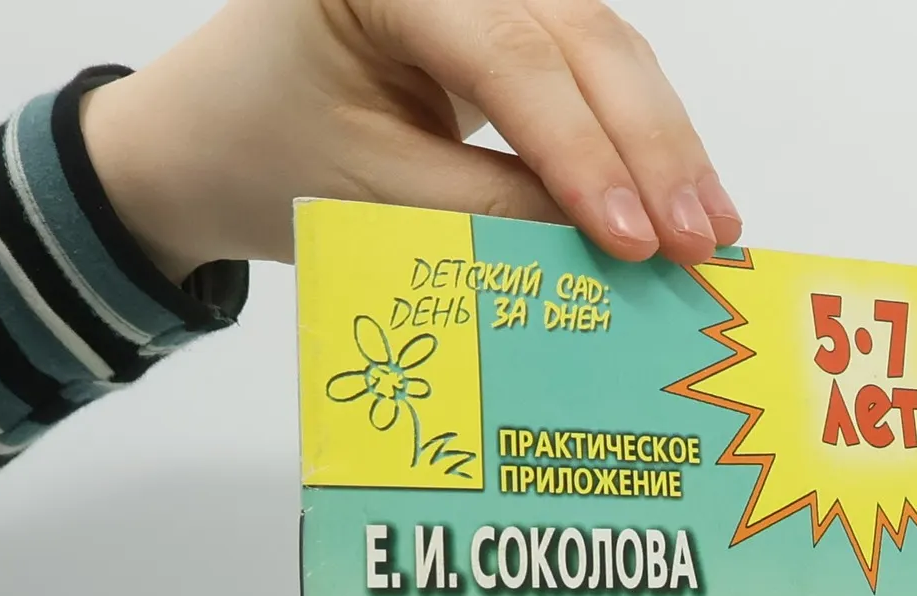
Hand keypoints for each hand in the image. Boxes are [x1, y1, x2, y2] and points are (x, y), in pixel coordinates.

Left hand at [80, 0, 739, 281]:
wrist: (207, 141)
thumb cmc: (266, 159)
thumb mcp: (370, 198)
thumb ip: (485, 212)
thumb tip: (606, 251)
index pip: (510, 56)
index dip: (581, 151)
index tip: (632, 238)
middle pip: (579, 36)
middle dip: (649, 144)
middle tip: (701, 239)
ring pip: (602, 48)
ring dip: (663, 143)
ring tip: (710, 229)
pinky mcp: (509, 22)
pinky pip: (590, 72)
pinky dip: (638, 140)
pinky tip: (679, 198)